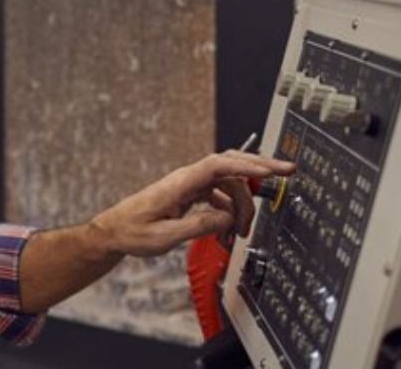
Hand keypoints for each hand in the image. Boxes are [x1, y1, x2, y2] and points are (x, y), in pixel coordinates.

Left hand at [89, 151, 295, 257]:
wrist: (113, 232)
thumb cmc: (132, 232)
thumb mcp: (164, 236)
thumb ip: (197, 227)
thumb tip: (227, 219)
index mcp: (179, 183)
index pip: (218, 165)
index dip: (247, 165)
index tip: (272, 170)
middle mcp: (186, 179)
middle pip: (230, 166)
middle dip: (259, 167)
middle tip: (287, 173)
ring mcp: (189, 186)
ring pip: (227, 184)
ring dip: (241, 205)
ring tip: (242, 232)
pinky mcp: (189, 195)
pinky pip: (218, 196)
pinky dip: (229, 211)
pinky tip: (228, 230)